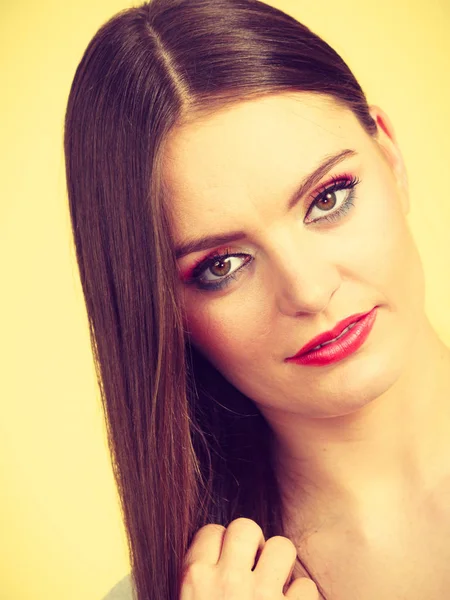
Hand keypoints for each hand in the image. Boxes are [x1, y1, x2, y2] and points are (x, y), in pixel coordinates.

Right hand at [180, 517, 319, 598]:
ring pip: (281, 547)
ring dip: (280, 565)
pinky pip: (306, 587)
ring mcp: (263, 598)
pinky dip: (301, 599)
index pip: (210, 531)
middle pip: (246, 527)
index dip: (221, 545)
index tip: (225, 561)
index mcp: (195, 581)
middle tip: (252, 567)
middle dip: (252, 543)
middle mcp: (228, 582)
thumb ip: (197, 584)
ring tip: (275, 584)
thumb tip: (211, 563)